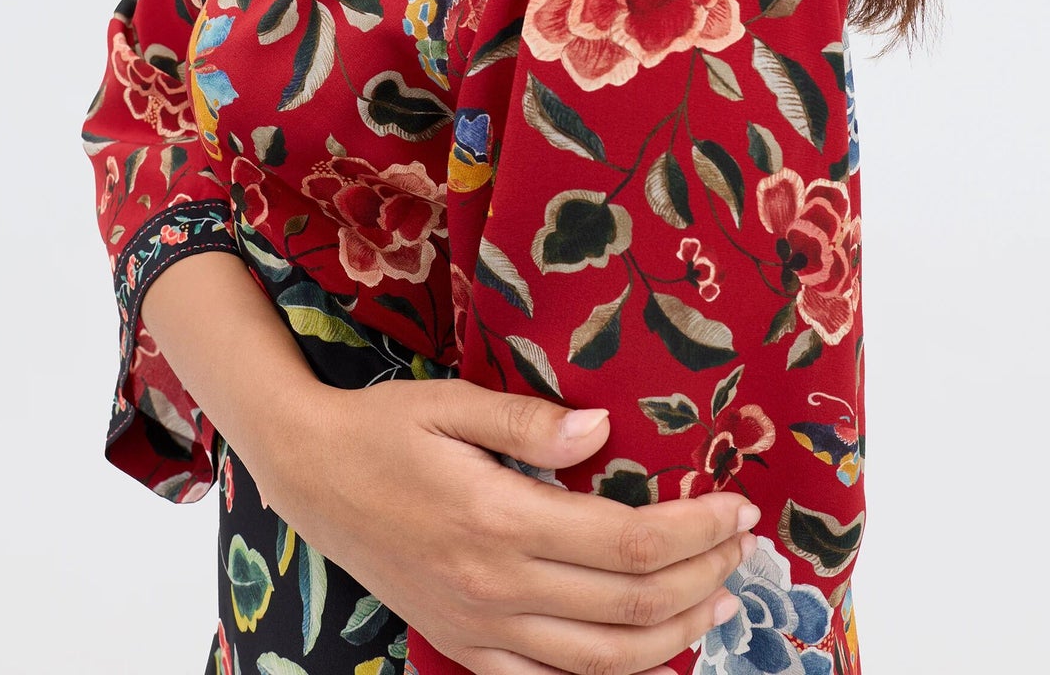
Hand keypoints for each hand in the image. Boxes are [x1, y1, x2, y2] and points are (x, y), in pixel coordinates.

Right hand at [256, 376, 754, 674]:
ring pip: (602, 662)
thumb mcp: (451, 403)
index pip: (629, 544)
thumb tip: (604, 429)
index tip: (738, 505)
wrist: (308, 474)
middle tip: (741, 547)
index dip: (695, 529)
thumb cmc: (383, 428)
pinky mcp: (464, 643)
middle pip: (630, 608)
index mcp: (501, 521)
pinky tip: (641, 648)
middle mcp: (497, 587)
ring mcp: (480, 627)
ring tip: (715, 600)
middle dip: (701, 578)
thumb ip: (530, 423)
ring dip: (673, 636)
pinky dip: (607, 673)